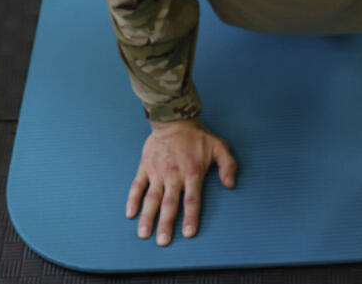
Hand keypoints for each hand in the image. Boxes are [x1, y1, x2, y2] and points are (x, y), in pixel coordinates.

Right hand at [126, 118, 236, 245]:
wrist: (173, 119)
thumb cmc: (198, 136)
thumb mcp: (219, 147)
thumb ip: (228, 166)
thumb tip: (231, 185)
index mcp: (192, 172)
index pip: (192, 199)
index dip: (190, 216)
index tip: (188, 233)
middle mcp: (174, 175)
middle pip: (170, 203)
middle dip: (166, 224)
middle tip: (163, 241)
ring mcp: (157, 172)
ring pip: (152, 198)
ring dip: (147, 217)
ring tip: (144, 234)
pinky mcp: (145, 167)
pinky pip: (137, 186)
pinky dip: (132, 200)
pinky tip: (130, 214)